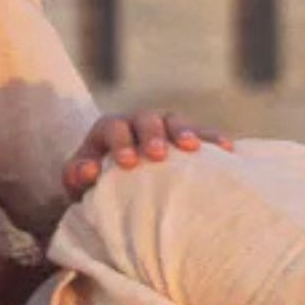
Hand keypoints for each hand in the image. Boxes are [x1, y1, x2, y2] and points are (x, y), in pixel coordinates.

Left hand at [61, 110, 231, 195]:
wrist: (116, 180)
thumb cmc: (94, 184)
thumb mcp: (78, 181)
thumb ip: (77, 175)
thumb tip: (88, 171)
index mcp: (110, 129)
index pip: (114, 129)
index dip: (121, 143)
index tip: (128, 162)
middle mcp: (138, 122)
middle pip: (147, 120)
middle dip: (153, 135)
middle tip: (158, 154)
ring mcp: (165, 127)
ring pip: (177, 122)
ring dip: (187, 132)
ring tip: (194, 148)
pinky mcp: (186, 138)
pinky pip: (203, 135)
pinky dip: (214, 140)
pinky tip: (228, 150)